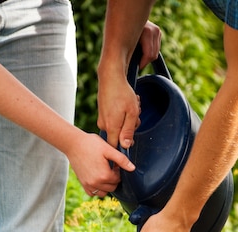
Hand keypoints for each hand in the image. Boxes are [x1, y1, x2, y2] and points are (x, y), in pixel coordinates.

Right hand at [67, 132, 134, 197]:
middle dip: (113, 178)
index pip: (118, 179)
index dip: (118, 171)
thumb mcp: (108, 149)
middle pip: (112, 187)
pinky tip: (97, 179)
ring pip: (103, 193)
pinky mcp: (83, 184)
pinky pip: (93, 193)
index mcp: (104, 175)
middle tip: (109, 167)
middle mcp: (96, 183)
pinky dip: (97, 189)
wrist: (73, 144)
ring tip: (104, 173)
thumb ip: (121, 160)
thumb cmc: (91, 144)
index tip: (114, 163)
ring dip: (106, 186)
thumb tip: (132, 168)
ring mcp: (88, 185)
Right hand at [97, 21, 160, 149]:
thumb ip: (128, 131)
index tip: (131, 145)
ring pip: (118, 126)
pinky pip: (114, 119)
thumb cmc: (122, 92)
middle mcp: (104, 125)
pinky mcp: (102, 113)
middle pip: (119, 136)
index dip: (124, 149)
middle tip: (135, 115)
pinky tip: (125, 104)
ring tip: (131, 105)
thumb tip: (125, 146)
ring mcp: (102, 119)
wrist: (110, 76)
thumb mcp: (131, 113)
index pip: (116, 147)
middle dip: (129, 128)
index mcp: (111, 127)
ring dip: (127, 119)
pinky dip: (122, 113)